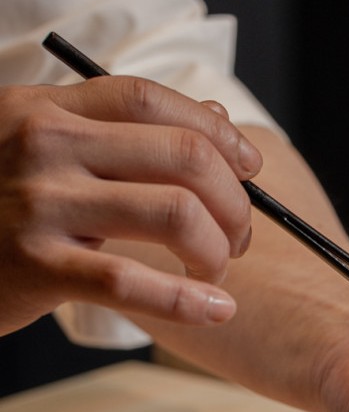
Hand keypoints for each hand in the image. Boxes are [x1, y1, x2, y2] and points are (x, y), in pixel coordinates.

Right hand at [0, 77, 261, 334]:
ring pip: (172, 213)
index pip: (153, 101)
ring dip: (217, 249)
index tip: (251, 167)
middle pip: (183, 156)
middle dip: (234, 202)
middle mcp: (44, 146)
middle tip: (240, 237)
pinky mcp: (35, 266)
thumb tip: (219, 120)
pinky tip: (218, 310)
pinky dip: (188, 300)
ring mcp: (39, 205)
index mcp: (48, 109)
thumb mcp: (43, 148)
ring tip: (216, 272)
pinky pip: (131, 281)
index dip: (217, 132)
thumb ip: (122, 131)